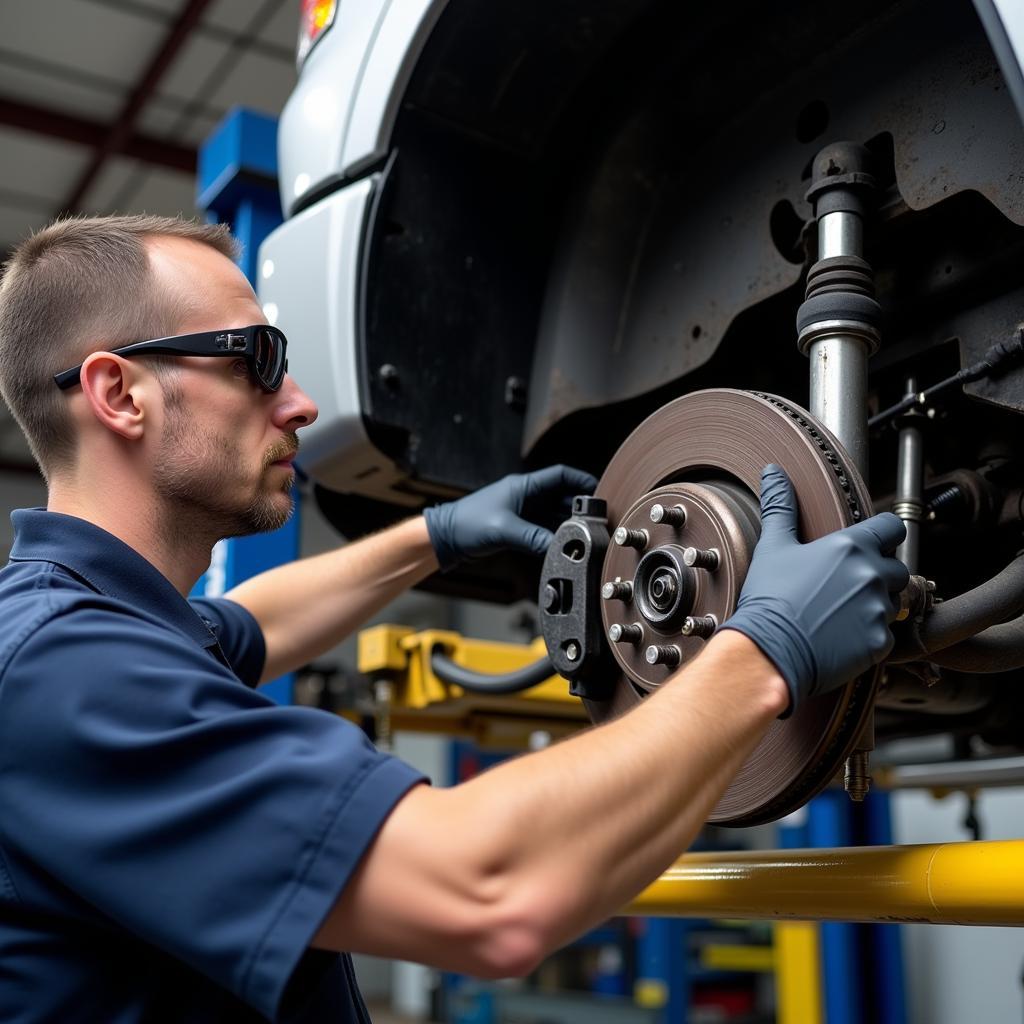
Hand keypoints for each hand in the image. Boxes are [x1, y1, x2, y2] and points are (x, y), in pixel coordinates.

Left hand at [424, 465, 597, 570]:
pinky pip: (543, 529)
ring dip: (568, 523)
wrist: (445, 538)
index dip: (582, 481)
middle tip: (597, 519)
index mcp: (523, 486)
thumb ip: (533, 538)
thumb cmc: (467, 524)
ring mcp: (522, 512)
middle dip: (579, 507)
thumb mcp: (504, 530)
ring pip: (554, 515)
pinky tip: (563, 544)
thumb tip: (558, 546)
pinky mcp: (518, 527)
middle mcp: (526, 497)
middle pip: (562, 496)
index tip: (598, 492)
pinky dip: (555, 535)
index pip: (561, 476)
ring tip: (584, 534)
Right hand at [721, 464, 908, 711]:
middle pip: (896, 569)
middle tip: (846, 587)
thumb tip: (774, 473)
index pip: (891, 527)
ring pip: (893, 603)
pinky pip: (885, 637)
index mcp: (850, 547)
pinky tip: (841, 638)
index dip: (883, 535)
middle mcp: (872, 575)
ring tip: (841, 615)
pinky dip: (868, 638)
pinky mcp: (880, 643)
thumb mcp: (773, 547)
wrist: (769, 650)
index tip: (873, 543)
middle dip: (879, 576)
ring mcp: (879, 610)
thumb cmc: (770, 599)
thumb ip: (780, 507)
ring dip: (875, 606)